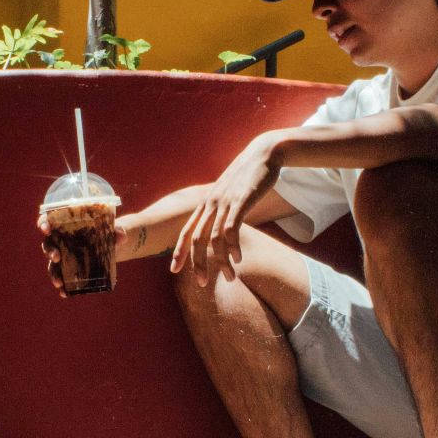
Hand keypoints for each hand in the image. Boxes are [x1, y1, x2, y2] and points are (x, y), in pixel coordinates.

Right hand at [37, 211, 132, 288]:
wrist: (114, 246)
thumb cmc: (108, 232)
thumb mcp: (113, 231)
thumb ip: (117, 232)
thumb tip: (122, 237)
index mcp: (66, 225)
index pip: (48, 220)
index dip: (43, 223)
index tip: (46, 228)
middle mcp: (61, 240)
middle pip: (48, 244)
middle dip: (49, 251)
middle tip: (56, 257)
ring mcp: (64, 256)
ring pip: (52, 265)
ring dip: (53, 274)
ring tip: (59, 283)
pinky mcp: (70, 269)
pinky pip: (62, 278)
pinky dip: (62, 287)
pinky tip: (64, 293)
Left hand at [172, 133, 281, 284]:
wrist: (263, 154)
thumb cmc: (247, 177)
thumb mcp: (229, 194)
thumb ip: (222, 210)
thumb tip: (220, 228)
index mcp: (205, 204)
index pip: (187, 231)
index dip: (179, 251)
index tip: (174, 270)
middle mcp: (210, 204)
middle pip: (197, 239)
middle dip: (197, 264)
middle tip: (202, 284)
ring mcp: (224, 203)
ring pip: (215, 239)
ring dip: (221, 262)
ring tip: (230, 278)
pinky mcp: (240, 201)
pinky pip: (231, 229)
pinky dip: (233, 247)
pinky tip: (238, 259)